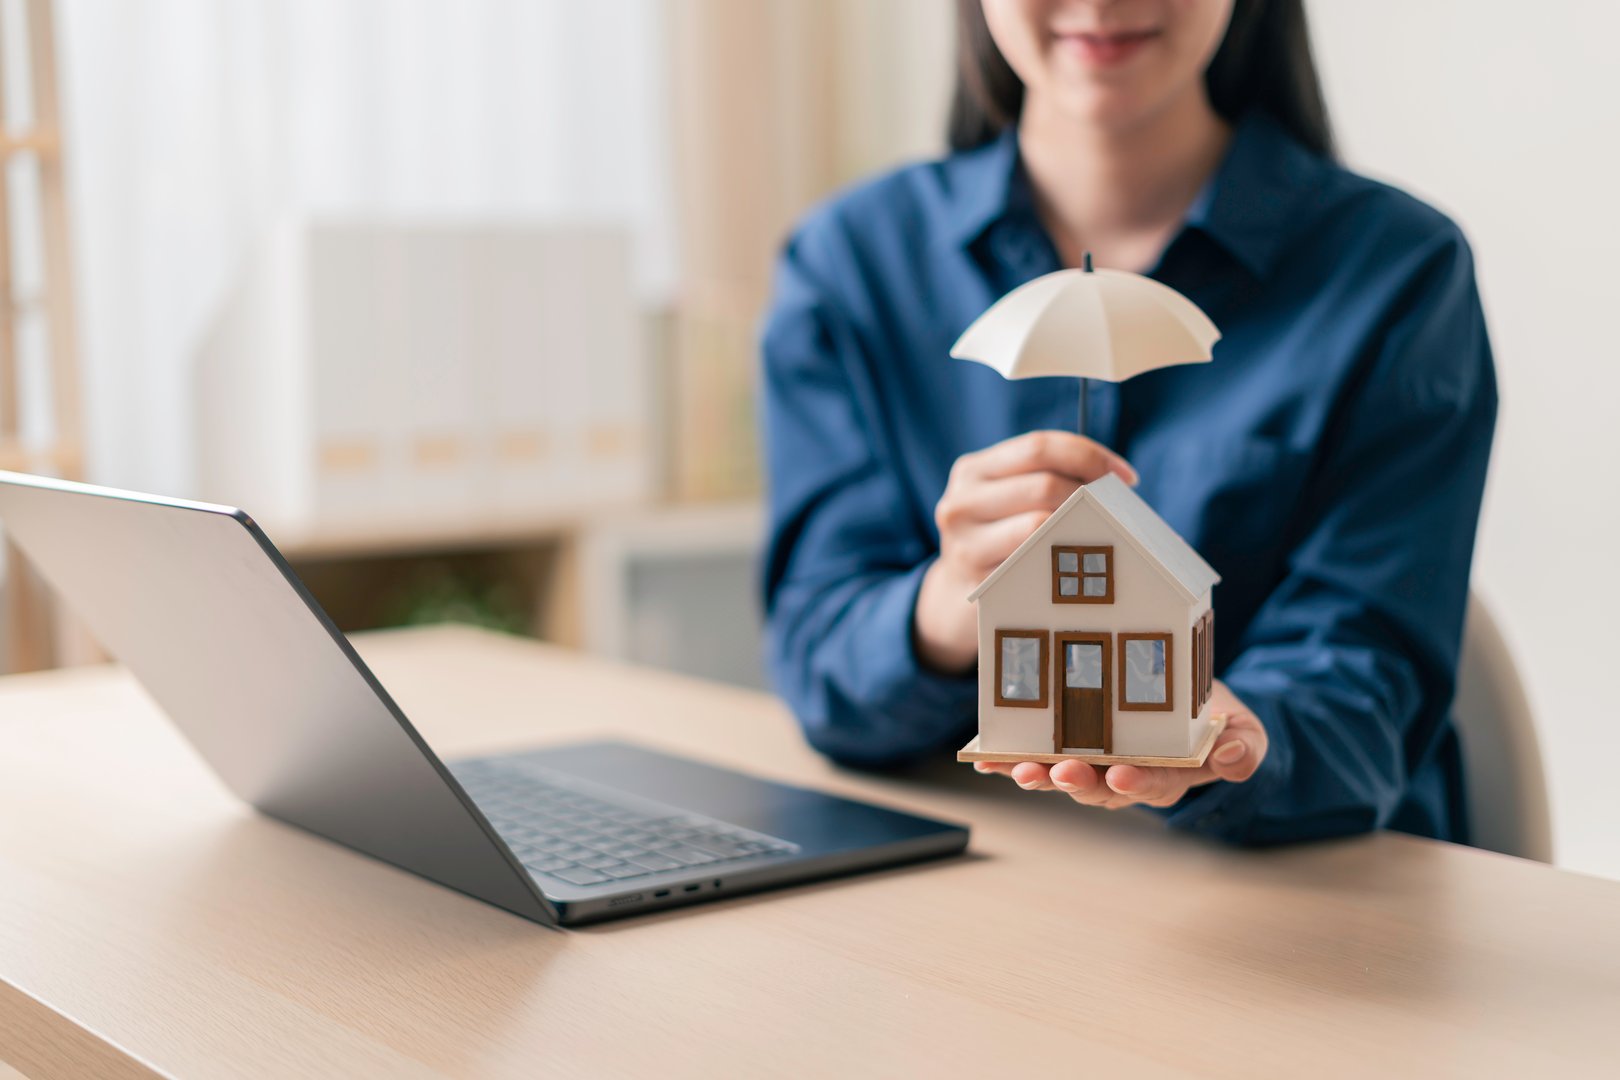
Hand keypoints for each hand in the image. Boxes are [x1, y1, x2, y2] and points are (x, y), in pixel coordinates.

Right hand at [914, 430, 1136, 672]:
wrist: (960, 592)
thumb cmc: (1003, 537)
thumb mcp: (1010, 497)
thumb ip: (1047, 477)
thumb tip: (1115, 477)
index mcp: (972, 470)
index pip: (1038, 447)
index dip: (1088, 455)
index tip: (1125, 475)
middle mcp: (961, 501)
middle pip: (1044, 485)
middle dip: (1091, 494)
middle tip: (1116, 508)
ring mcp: (964, 543)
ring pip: (1040, 524)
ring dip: (1082, 526)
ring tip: (1101, 530)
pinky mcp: (977, 580)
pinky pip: (1035, 563)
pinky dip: (1065, 556)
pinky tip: (1079, 559)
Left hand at [973, 681, 1266, 809]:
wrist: (1187, 704)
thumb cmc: (1215, 721)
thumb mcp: (1243, 730)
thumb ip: (1245, 749)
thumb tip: (1231, 759)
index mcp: (1169, 775)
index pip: (1153, 784)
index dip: (1136, 783)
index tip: (1121, 775)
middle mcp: (1126, 778)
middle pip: (1099, 788)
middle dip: (1076, 781)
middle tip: (1059, 771)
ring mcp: (1095, 766)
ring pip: (1064, 777)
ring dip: (1037, 775)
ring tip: (1017, 769)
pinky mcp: (1068, 750)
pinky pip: (1037, 759)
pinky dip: (1010, 761)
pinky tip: (985, 759)